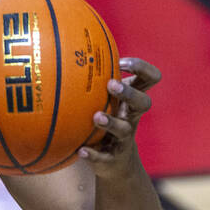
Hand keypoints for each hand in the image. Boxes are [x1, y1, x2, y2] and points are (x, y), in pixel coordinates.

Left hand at [78, 57, 160, 178]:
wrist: (115, 162)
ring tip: (96, 117)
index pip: (149, 79)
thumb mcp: (102, 99)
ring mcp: (124, 138)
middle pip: (144, 102)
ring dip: (111, 122)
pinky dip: (94, 154)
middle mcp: (131, 117)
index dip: (141, 68)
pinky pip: (105, 157)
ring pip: (125, 129)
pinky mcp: (113, 158)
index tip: (121, 62)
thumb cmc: (104, 119)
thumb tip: (59, 47)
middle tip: (112, 84)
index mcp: (130, 100)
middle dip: (129, 93)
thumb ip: (90, 78)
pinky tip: (81, 151)